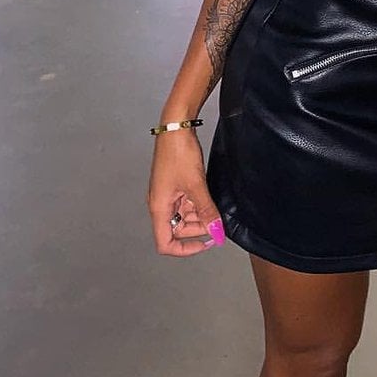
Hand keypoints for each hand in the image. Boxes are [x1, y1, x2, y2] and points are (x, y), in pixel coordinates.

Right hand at [147, 129, 224, 256]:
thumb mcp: (196, 185)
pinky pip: (187, 202)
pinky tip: (210, 198)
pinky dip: (199, 204)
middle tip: (217, 221)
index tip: (206, 243)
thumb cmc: (179, 154)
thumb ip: (206, 211)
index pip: (165, 243)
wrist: (176, 127)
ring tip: (215, 207)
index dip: (185, 249)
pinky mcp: (175, 184)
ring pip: (184, 215)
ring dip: (200, 215)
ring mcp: (168, 194)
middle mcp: (161, 204)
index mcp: (159, 208)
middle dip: (198, 229)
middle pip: (177, 230)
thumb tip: (216, 232)